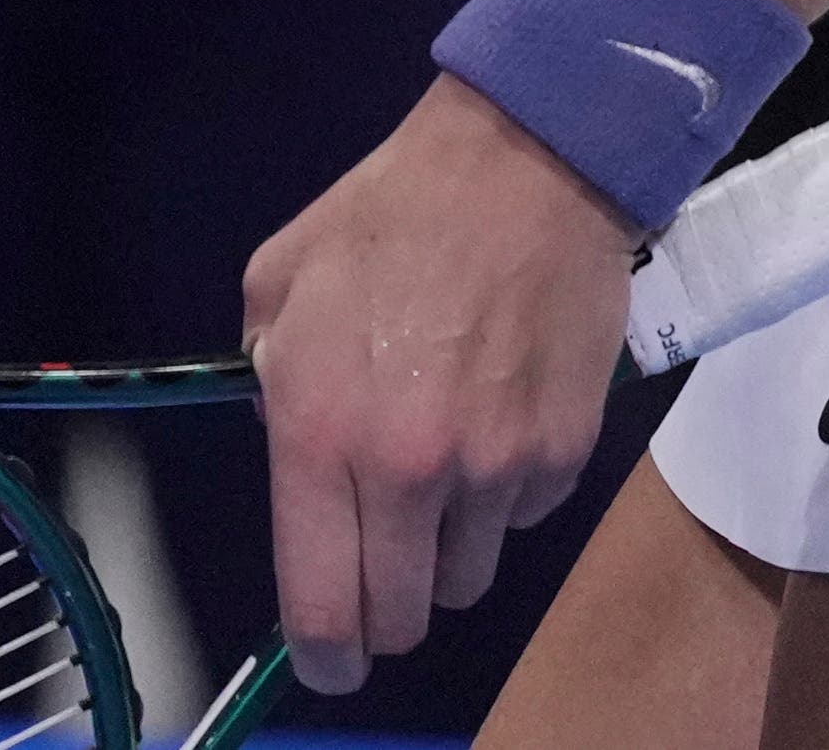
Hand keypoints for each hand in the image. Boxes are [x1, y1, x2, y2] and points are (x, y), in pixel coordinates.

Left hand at [237, 77, 631, 697]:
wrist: (526, 167)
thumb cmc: (390, 215)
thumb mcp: (280, 281)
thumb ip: (265, 378)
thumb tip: (285, 449)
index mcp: (319, 431)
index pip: (322, 607)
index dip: (324, 656)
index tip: (327, 660)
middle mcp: (408, 471)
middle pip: (402, 618)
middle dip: (385, 610)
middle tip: (380, 567)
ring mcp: (495, 470)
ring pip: (467, 577)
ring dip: (446, 547)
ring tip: (440, 465)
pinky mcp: (563, 457)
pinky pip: (522, 521)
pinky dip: (503, 497)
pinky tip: (493, 420)